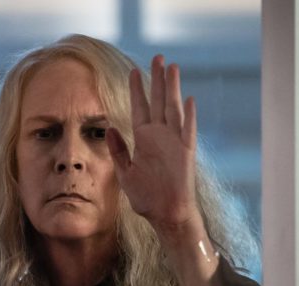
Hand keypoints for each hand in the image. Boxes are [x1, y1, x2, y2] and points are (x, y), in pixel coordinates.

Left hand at [106, 54, 203, 247]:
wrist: (167, 215)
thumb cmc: (147, 198)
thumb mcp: (125, 174)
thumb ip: (118, 151)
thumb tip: (110, 128)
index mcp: (143, 140)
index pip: (139, 108)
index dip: (137, 89)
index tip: (133, 71)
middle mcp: (159, 137)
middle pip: (158, 102)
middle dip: (156, 79)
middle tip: (157, 57)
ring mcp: (174, 143)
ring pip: (173, 109)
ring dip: (172, 89)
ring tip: (172, 67)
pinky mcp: (186, 153)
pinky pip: (188, 131)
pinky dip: (189, 116)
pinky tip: (189, 99)